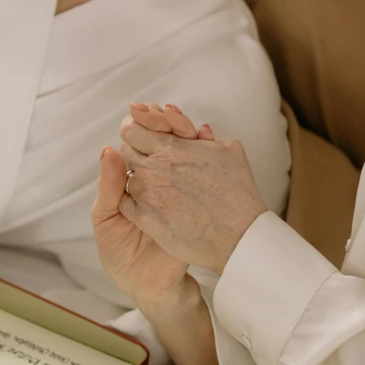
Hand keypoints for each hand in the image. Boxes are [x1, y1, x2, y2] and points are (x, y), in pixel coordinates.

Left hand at [92, 103, 219, 364]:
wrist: (150, 287)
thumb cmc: (122, 255)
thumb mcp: (108, 220)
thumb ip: (109, 188)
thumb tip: (109, 151)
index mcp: (135, 183)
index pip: (138, 144)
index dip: (141, 126)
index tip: (142, 112)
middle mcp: (159, 182)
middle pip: (165, 141)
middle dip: (168, 122)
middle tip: (168, 112)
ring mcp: (181, 191)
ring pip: (186, 151)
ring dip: (188, 132)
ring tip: (189, 123)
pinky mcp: (197, 204)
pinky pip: (202, 172)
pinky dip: (205, 152)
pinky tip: (204, 137)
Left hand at [119, 104, 266, 273]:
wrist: (238, 236)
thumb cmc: (238, 193)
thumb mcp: (229, 149)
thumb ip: (204, 136)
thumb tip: (194, 129)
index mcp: (171, 148)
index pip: (133, 129)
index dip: (137, 130)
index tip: (144, 137)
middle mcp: (153, 169)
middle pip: (126, 151)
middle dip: (136, 152)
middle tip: (153, 161)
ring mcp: (147, 195)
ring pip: (128, 178)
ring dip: (138, 178)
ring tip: (160, 186)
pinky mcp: (145, 219)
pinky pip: (126, 203)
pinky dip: (135, 201)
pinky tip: (154, 204)